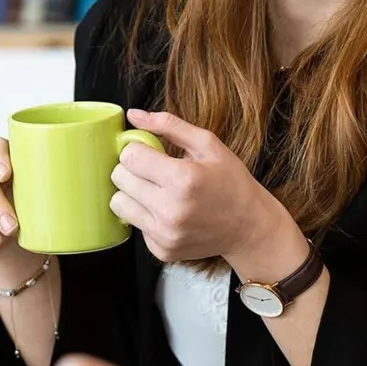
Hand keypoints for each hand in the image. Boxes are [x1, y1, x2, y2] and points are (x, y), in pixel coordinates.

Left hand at [110, 109, 279, 263]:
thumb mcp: (208, 145)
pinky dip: (144, 216)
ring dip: (132, 193)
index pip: (129, 156)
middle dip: (131, 169)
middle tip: (152, 171)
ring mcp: (165, 234)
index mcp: (183, 179)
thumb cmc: (231, 182)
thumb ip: (169, 126)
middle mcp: (171, 210)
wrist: (249, 227)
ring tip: (155, 191)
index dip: (136, 149)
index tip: (149, 152)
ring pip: (118, 203)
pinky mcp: (161, 250)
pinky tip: (166, 212)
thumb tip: (133, 115)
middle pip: (119, 178)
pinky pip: (133, 225)